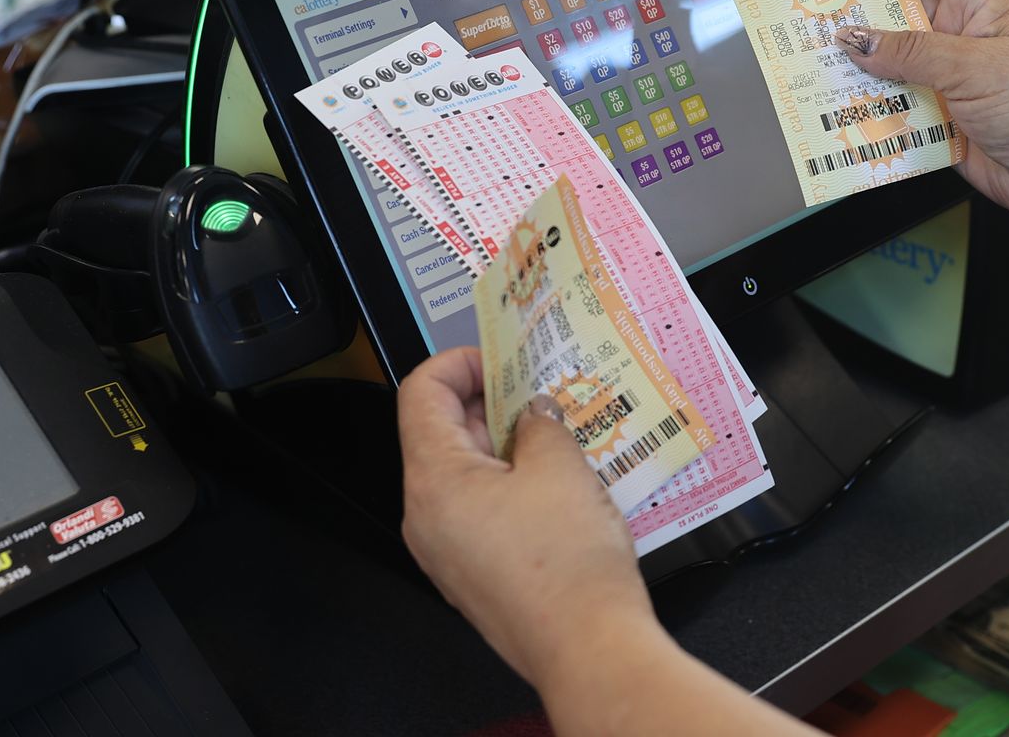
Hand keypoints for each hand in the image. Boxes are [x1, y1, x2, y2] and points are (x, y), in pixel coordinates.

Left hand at [397, 347, 661, 687]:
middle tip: (542, 393)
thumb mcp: (560, 466)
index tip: (498, 358)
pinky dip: (513, 486)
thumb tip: (536, 411)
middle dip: (493, 404)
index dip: (458, 363)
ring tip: (560, 437)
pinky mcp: (474, 574)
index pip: (419, 393)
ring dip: (509, 446)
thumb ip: (541, 422)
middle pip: (442, 433)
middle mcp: (426, 517)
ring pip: (466, 474)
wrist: (588, 649)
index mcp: (433, 481)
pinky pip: (482, 512)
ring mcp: (447, 550)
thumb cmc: (567, 570)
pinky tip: (559, 484)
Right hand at [837, 0, 1008, 223]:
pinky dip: (867, 114)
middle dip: (855, 2)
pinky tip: (842, 116)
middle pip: (896, 7)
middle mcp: (960, 37)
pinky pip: (892, 110)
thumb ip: (910, 53)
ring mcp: (948, 80)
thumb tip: (854, 38)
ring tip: (815, 63)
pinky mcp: (940, 120)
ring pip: (887, 63)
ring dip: (855, 67)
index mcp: (978, 5)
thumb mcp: (973, 67)